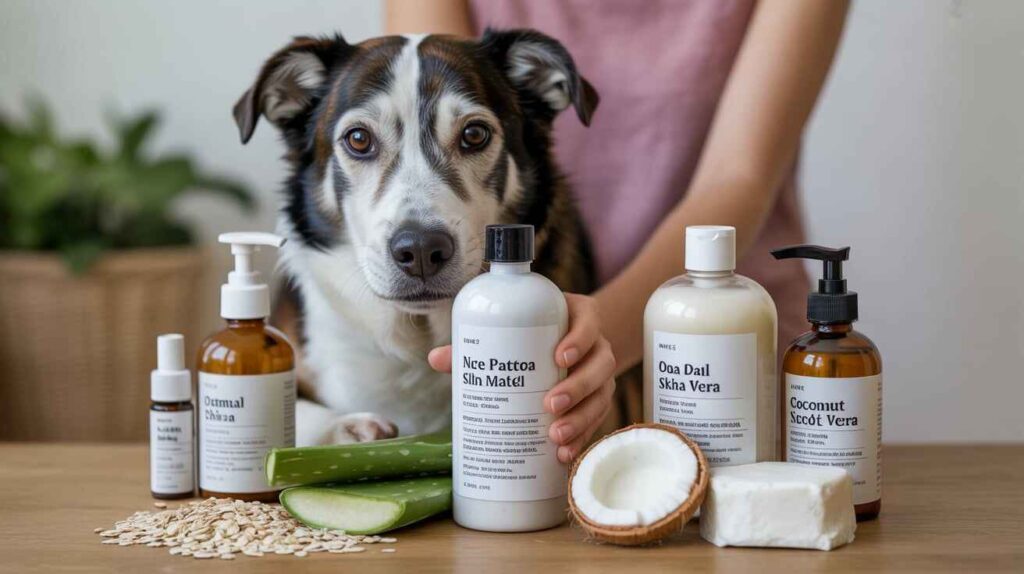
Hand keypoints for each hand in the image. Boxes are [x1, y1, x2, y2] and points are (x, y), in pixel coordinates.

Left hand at [428, 293, 616, 463]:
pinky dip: (582, 437)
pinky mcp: (598, 401)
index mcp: (577, 318)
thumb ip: (478, 344)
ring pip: (603, 395)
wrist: (562, 350)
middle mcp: (595, 346)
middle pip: (600, 364)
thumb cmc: (529, 337)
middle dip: (578, 387)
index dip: (580, 339)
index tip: (558, 358)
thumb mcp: (511, 333)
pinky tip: (563, 453)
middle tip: (549, 405)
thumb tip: (436, 358)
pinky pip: (598, 420)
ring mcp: (600, 375)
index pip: (588, 321)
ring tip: (555, 435)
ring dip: (582, 417)